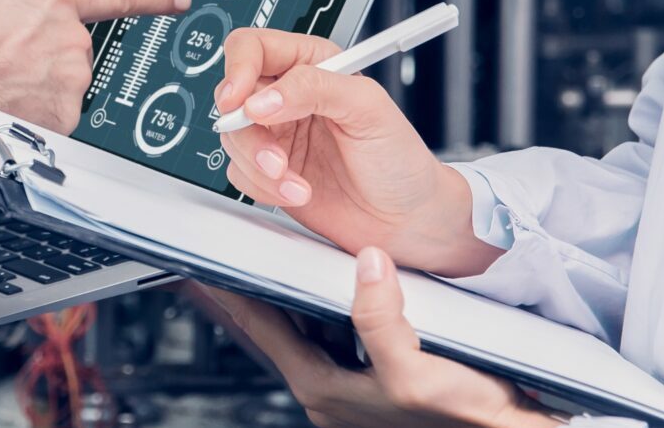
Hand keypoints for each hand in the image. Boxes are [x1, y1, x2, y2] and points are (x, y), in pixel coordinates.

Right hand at [0, 0, 190, 131]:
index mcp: (49, 1)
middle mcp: (70, 39)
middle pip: (71, 51)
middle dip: (43, 59)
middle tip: (3, 64)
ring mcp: (71, 81)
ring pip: (63, 88)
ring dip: (36, 90)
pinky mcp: (66, 118)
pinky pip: (57, 120)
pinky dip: (35, 121)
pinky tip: (4, 113)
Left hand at [184, 248, 562, 427]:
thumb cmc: (466, 420)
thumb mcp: (416, 373)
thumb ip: (382, 320)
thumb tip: (365, 265)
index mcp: (322, 388)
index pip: (258, 327)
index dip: (227, 291)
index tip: (197, 260)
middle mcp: (328, 390)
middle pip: (271, 327)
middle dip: (246, 290)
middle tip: (219, 252)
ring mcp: (351, 386)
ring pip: (301, 330)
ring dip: (283, 297)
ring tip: (264, 259)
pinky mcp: (375, 378)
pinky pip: (333, 332)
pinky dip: (321, 305)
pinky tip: (330, 285)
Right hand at [214, 29, 494, 275]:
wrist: (406, 220)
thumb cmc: (400, 160)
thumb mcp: (368, 108)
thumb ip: (314, 89)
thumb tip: (262, 98)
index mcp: (311, 64)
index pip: (253, 48)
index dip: (237, 69)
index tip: (239, 101)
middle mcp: (288, 96)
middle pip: (232, 97)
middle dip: (249, 133)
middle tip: (275, 157)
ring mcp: (276, 134)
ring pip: (232, 138)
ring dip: (260, 165)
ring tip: (294, 181)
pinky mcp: (269, 171)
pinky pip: (239, 172)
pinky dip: (263, 187)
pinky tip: (298, 192)